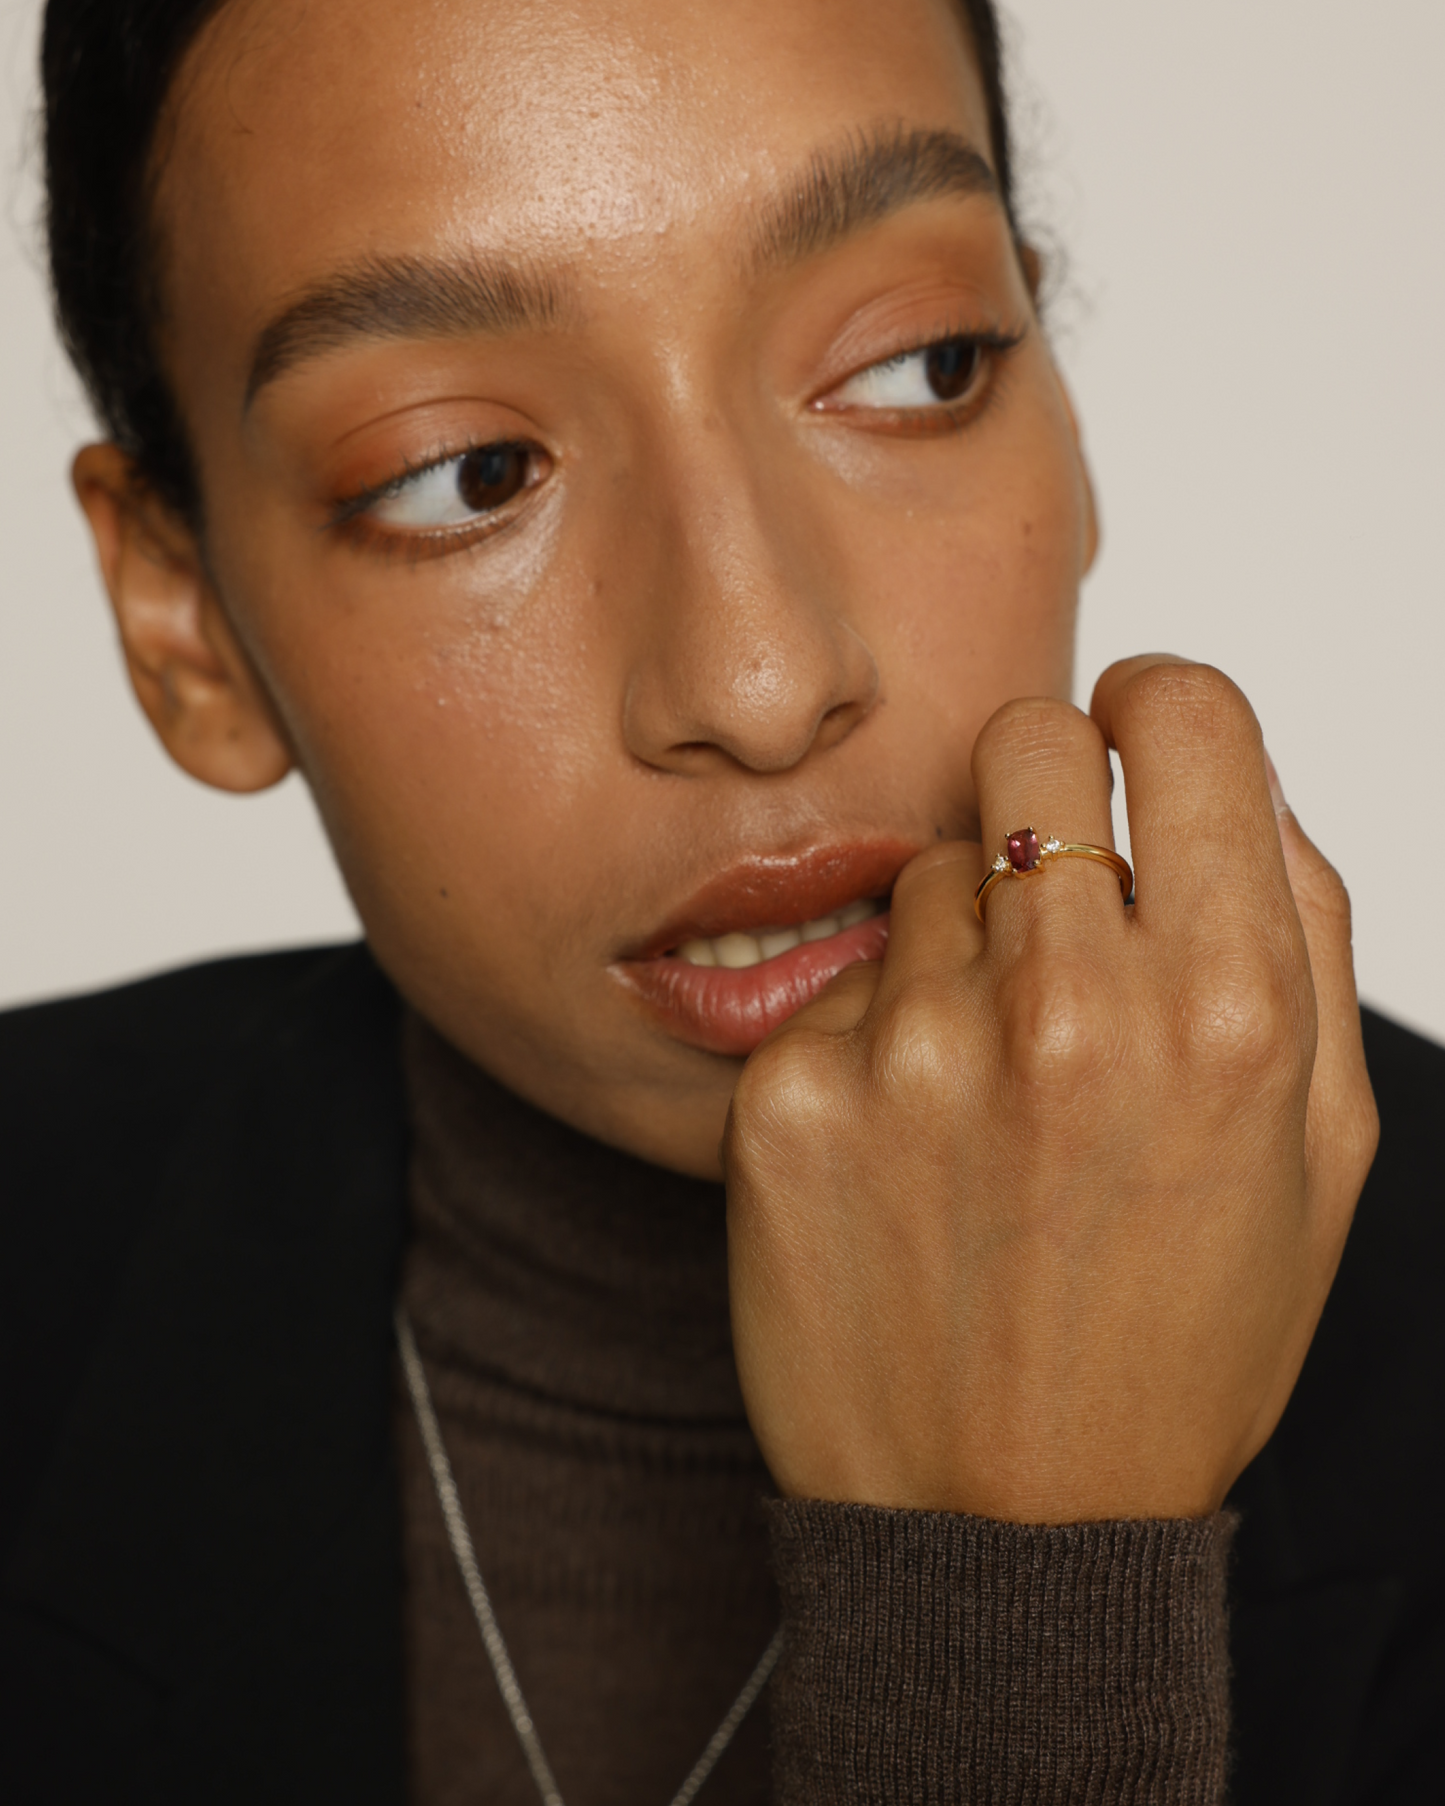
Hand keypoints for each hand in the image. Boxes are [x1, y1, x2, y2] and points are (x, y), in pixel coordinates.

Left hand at [724, 656, 1378, 1522]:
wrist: (1006, 1529)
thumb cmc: (1177, 1340)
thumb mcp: (1317, 1153)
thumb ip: (1303, 934)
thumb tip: (1234, 784)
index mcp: (1232, 1007)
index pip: (1180, 710)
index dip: (1158, 713)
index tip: (1134, 750)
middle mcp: (1071, 1008)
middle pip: (1022, 741)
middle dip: (1043, 791)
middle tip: (1051, 897)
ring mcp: (915, 1051)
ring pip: (921, 865)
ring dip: (959, 940)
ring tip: (987, 1083)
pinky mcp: (788, 1099)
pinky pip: (834, 983)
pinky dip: (872, 1035)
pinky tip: (906, 1148)